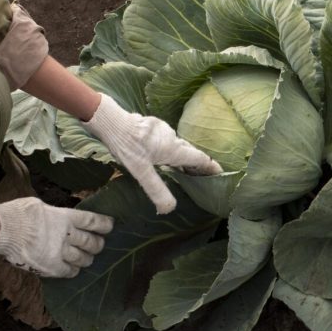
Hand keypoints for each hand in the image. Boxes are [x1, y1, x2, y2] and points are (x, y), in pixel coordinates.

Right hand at [0, 197, 113, 277]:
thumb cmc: (17, 214)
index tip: (110, 226)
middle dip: (97, 245)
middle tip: (98, 245)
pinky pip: (69, 271)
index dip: (104, 224)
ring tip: (88, 259)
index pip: (92, 221)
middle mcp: (67, 235)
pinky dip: (73, 271)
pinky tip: (74, 270)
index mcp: (65, 217)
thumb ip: (53, 213)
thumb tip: (56, 216)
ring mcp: (60, 252)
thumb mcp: (38, 205)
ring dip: (87, 259)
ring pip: (83, 258)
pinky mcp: (51, 266)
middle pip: (91, 242)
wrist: (2, 231)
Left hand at [82, 95, 221, 213]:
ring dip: (183, 157)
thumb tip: (169, 209)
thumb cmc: (126, 146)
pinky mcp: (153, 126)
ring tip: (182, 169)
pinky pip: (168, 140)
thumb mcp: (141, 172)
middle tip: (202, 176)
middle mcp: (172, 137)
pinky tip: (161, 156)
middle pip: (190, 152)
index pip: (200, 158)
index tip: (220, 173)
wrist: (111, 121)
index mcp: (174, 149)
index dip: (211, 167)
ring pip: (178, 145)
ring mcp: (163, 130)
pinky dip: (171, 150)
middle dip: (197, 165)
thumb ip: (157, 190)